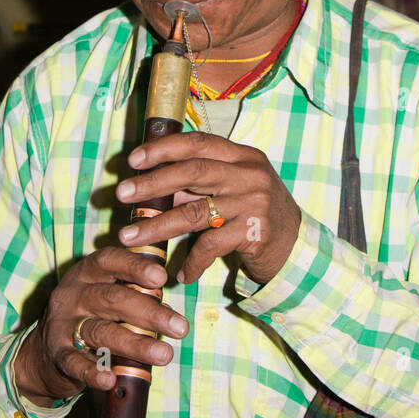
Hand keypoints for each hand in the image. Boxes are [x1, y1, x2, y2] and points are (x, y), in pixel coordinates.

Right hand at [14, 245, 189, 404]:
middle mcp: (73, 294)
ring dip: (135, 344)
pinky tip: (110, 379)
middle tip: (180, 327)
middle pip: (112, 298)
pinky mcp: (56, 354)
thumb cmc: (88, 318)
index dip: (135, 266)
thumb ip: (134, 297)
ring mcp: (62, 324)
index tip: (161, 277)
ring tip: (164, 355)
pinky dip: (92, 372)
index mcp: (87, 273)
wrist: (43, 353)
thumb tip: (168, 310)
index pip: (109, 261)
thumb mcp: (105, 298)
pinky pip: (75, 362)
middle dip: (149, 313)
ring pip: (101, 331)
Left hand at [115, 130, 301, 285]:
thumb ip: (197, 186)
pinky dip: (192, 262)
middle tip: (121, 195)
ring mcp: (254, 201)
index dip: (163, 148)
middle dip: (152, 183)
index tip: (133, 158)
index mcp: (242, 155)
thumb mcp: (231, 190)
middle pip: (192, 171)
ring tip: (129, 237)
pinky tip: (181, 275)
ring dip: (157, 226)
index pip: (198, 142)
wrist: (297, 248)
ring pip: (194, 212)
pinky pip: (211, 246)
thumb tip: (150, 187)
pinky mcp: (255, 231)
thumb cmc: (255, 214)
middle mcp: (249, 173)